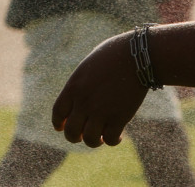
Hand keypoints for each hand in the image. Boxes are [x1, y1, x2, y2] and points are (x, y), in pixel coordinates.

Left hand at [52, 32, 147, 147]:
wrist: (136, 54)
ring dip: (95, 141)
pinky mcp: (119, 117)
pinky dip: (113, 141)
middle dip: (76, 137)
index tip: (62, 127)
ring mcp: (100, 111)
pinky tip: (118, 136)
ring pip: (90, 139)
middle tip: (84, 134)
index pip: (58, 113)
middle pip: (71, 132)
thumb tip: (82, 93)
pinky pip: (110, 139)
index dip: (59, 123)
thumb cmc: (115, 53)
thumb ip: (82, 82)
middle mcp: (83, 102)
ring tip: (102, 137)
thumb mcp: (90, 65)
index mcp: (74, 87)